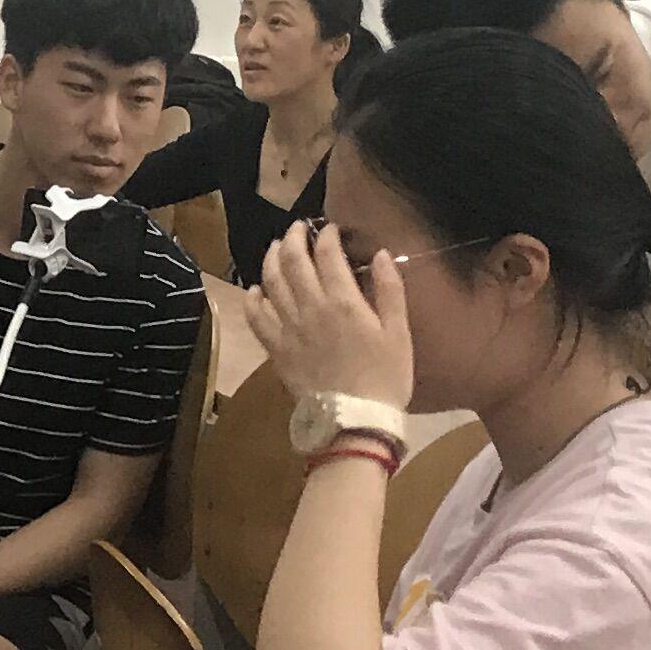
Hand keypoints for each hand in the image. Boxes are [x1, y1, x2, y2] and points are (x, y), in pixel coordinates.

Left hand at [241, 222, 414, 411]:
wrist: (355, 421)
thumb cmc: (385, 378)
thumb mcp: (399, 333)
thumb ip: (390, 290)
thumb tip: (381, 253)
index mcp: (343, 302)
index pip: (328, 255)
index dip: (327, 236)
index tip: (330, 229)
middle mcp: (311, 308)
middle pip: (293, 261)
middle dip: (294, 238)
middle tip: (298, 228)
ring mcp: (289, 329)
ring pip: (271, 282)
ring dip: (271, 259)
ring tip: (276, 247)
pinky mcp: (276, 350)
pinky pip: (256, 319)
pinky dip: (252, 300)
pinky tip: (255, 290)